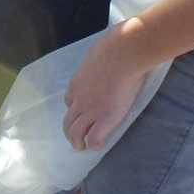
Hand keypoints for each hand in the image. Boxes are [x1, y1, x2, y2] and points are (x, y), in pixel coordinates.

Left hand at [62, 21, 148, 151]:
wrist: (126, 51)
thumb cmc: (118, 45)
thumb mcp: (100, 51)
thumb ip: (100, 58)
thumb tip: (112, 48)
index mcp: (78, 82)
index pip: (69, 101)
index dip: (75, 109)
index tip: (82, 113)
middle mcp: (80, 98)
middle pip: (68, 121)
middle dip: (70, 132)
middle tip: (76, 139)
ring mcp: (92, 109)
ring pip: (76, 133)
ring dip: (78, 142)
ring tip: (82, 147)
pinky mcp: (107, 117)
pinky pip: (95, 139)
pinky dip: (95, 145)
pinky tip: (99, 146)